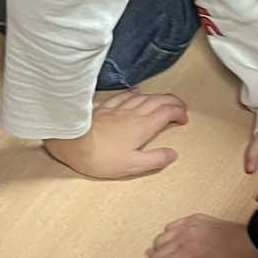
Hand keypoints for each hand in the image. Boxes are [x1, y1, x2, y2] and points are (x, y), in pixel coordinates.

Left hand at [45, 91, 188, 179]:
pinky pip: (125, 95)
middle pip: (158, 100)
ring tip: (164, 99)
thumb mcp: (132, 165)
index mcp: (143, 127)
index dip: (179, 112)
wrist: (73, 143)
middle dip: (173, 101)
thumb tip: (172, 154)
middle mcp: (134, 113)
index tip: (184, 118)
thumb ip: (155, 159)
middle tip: (180, 106)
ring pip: (144, 96)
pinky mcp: (105, 108)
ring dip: (158, 96)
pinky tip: (136, 92)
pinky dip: (135, 93)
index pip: (167, 113)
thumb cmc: (101, 157)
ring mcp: (119, 108)